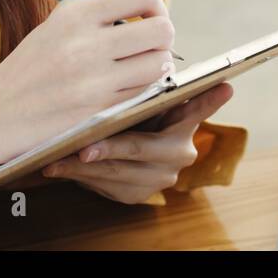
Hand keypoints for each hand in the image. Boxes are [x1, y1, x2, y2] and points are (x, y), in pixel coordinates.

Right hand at [0, 0, 176, 165]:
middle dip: (163, 36)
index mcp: (76, 12)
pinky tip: (126, 86)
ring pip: (158, 64)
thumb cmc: (35, 62)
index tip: (146, 17)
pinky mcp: (96, 111)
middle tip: (148, 44)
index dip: (157, 6)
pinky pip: (144, 93)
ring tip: (137, 66)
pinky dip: (144, 89)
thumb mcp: (66, 19)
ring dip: (156, 65)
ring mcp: (92, 79)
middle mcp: (85, 43)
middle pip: (162, 30)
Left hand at [40, 82, 235, 203]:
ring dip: (83, 166)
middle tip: (83, 148)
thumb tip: (221, 82)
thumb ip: (172, 89)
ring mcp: (157, 179)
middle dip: (110, 149)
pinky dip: (81, 177)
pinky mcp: (137, 195)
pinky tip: (58, 168)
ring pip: (117, 173)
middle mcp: (178, 155)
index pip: (196, 111)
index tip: (218, 88)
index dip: (204, 102)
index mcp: (186, 127)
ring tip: (56, 158)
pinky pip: (105, 187)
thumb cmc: (142, 115)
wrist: (131, 150)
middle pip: (140, 150)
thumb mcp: (156, 101)